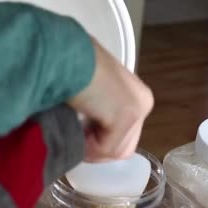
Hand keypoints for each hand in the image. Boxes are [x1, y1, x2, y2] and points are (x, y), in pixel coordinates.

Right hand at [68, 38, 153, 161]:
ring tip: (74, 136)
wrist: (65, 56)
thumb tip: (85, 138)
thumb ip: (96, 113)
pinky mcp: (126, 116)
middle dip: (98, 150)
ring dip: (91, 150)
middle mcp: (143, 102)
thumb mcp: (90, 94)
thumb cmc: (68, 69)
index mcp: (136, 95)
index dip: (99, 142)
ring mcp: (137, 109)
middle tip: (76, 140)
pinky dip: (88, 146)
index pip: (124, 136)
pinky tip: (74, 131)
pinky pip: (106, 148)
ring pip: (115, 151)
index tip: (79, 137)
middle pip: (123, 148)